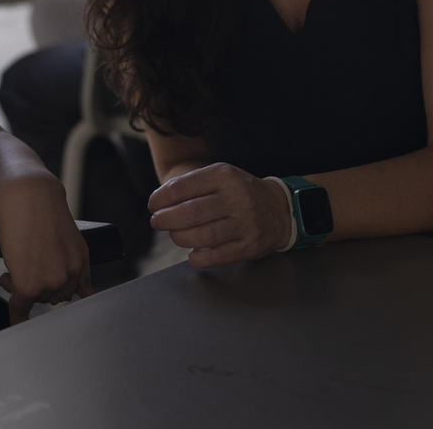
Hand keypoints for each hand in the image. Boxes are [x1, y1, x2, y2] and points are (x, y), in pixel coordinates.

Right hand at [0, 174, 92, 322]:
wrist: (26, 196)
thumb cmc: (42, 212)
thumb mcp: (69, 239)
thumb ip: (73, 264)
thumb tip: (83, 292)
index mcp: (82, 262)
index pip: (76, 290)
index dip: (59, 290)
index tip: (55, 297)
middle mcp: (71, 274)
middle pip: (54, 295)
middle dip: (39, 284)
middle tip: (23, 266)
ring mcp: (51, 281)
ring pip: (36, 298)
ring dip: (23, 288)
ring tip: (14, 266)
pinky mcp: (29, 285)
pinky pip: (20, 307)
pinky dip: (17, 316)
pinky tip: (15, 320)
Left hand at [146, 163, 292, 267]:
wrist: (278, 210)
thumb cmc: (239, 192)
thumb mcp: (219, 176)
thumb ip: (190, 184)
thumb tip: (159, 200)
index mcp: (224, 176)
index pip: (182, 187)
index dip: (161, 198)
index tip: (153, 205)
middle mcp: (236, 198)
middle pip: (191, 212)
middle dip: (166, 219)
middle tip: (158, 222)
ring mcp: (245, 223)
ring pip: (203, 235)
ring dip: (180, 238)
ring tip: (175, 235)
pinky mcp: (249, 246)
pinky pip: (217, 256)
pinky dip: (199, 257)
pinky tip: (193, 253)